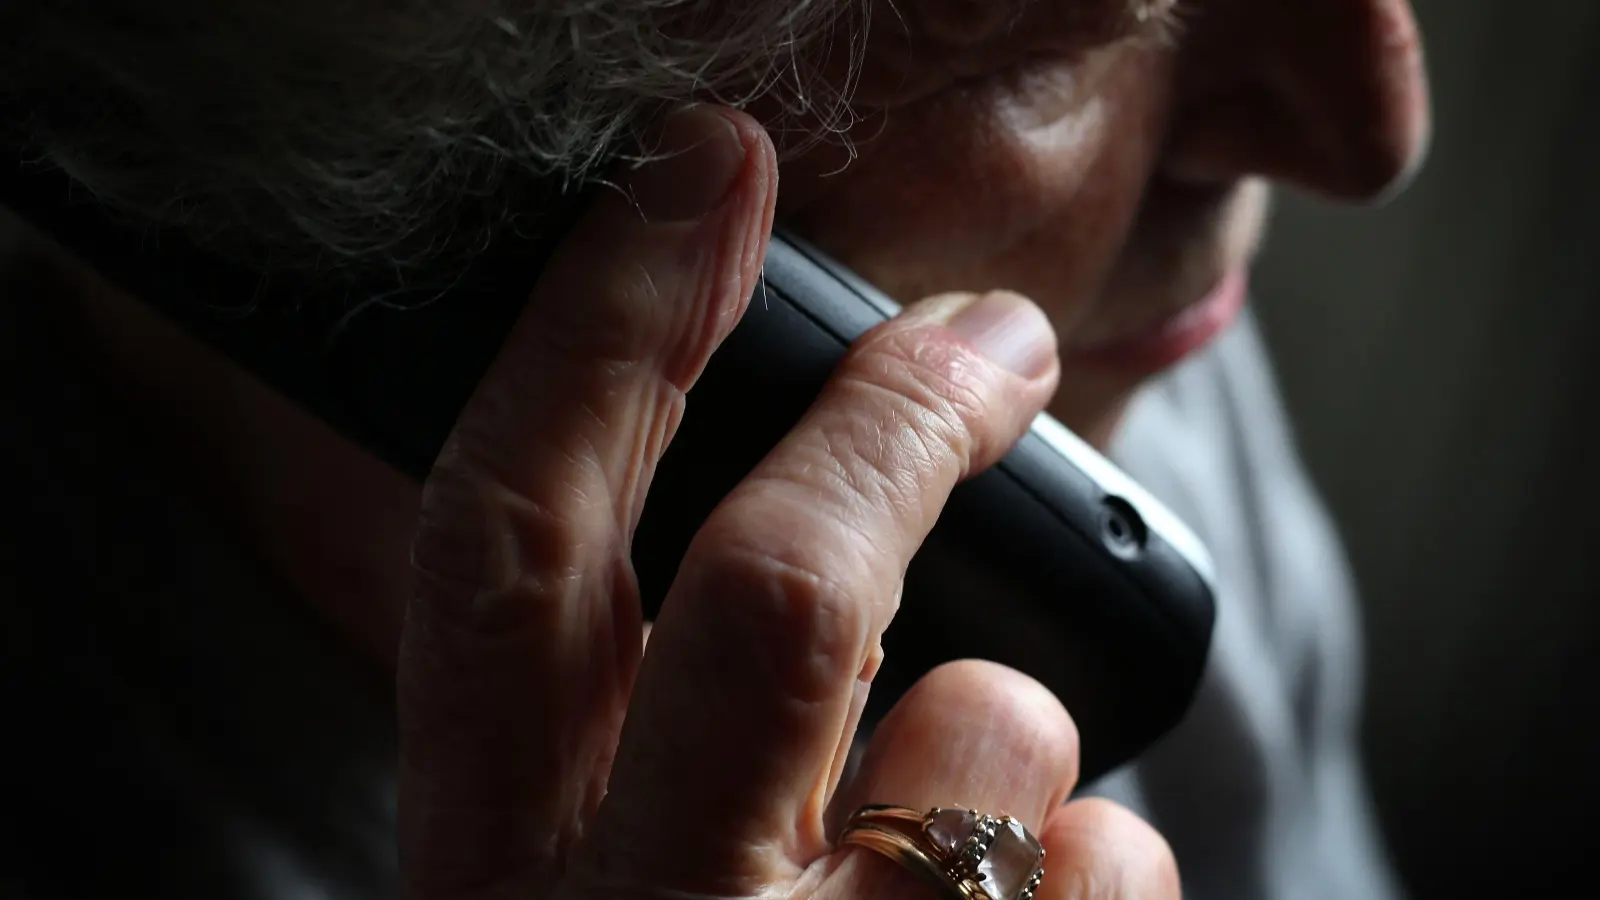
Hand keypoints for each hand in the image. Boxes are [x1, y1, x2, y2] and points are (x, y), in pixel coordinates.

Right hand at [397, 105, 1178, 899]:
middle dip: (885, 421)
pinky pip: (1103, 854)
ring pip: (982, 724)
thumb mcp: (594, 872)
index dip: (602, 332)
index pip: (514, 547)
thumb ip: (630, 715)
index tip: (705, 176)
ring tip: (963, 797)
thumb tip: (812, 501)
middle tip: (986, 342)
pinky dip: (1092, 849)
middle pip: (770, 587)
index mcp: (496, 864)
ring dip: (1000, 715)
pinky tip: (1029, 896)